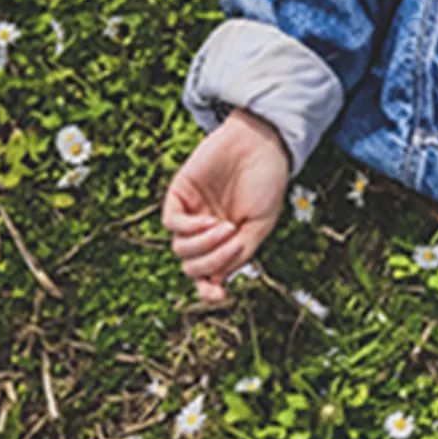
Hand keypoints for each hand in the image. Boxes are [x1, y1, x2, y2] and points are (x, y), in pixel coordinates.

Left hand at [164, 109, 289, 302]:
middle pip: (191, 265)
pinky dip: (189, 229)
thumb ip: (241, 252)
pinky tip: (209, 220)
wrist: (261, 144)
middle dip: (211, 261)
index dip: (208, 289)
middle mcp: (205, 231)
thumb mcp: (261, 225)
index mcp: (225, 241)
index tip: (218, 294)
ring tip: (226, 227)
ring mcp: (191, 212)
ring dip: (203, 245)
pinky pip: (171, 223)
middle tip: (233, 242)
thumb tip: (217, 279)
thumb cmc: (266, 183)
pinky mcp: (179, 194)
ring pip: (180, 249)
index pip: (207, 273)